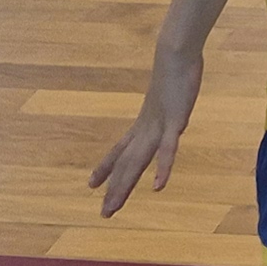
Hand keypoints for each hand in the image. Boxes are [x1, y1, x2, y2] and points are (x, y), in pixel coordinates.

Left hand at [89, 44, 201, 216]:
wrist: (175, 51)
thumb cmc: (174, 68)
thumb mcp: (166, 92)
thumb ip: (164, 103)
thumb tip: (164, 103)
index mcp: (143, 122)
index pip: (120, 150)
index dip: (106, 168)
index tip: (91, 185)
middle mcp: (145, 128)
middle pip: (126, 164)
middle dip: (115, 189)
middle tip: (104, 213)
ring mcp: (158, 126)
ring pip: (138, 162)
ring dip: (126, 186)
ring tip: (114, 207)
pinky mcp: (175, 121)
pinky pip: (168, 149)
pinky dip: (163, 168)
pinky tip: (158, 187)